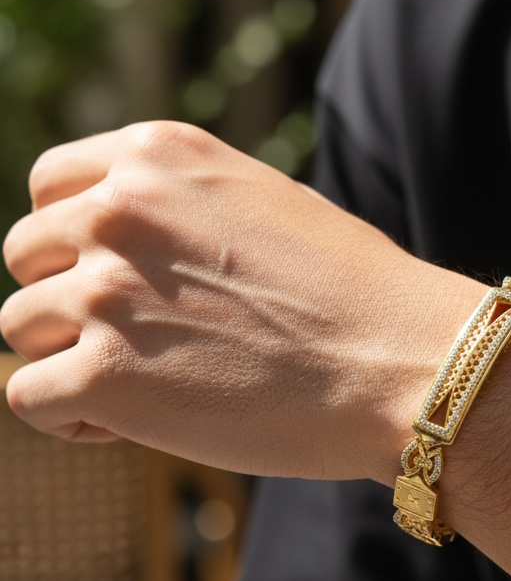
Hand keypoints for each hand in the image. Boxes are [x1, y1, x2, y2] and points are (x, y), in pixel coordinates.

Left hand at [1, 122, 483, 476]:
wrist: (402, 362)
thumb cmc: (354, 295)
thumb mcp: (262, 202)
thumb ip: (176, 208)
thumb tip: (111, 249)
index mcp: (156, 155)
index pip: (48, 187)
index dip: (72, 242)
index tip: (114, 280)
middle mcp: (117, 210)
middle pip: (25, 257)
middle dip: (68, 301)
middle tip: (138, 341)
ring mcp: (104, 290)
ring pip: (20, 328)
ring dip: (71, 360)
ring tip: (145, 385)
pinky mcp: (103, 376)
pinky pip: (26, 397)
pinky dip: (68, 418)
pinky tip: (126, 425)